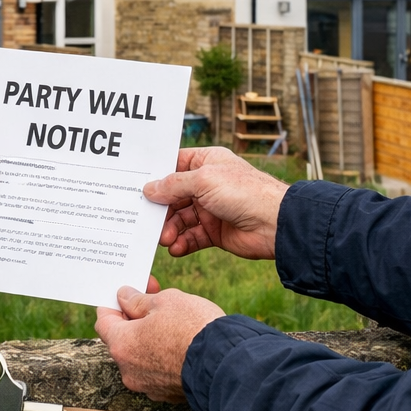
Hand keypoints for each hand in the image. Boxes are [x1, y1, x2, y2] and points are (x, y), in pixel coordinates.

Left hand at [94, 285, 224, 402]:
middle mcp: (129, 370)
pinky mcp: (168, 393)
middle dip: (135, 318)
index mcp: (122, 345)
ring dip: (150, 338)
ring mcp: (148, 385)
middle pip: (122, 339)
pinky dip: (164, 356)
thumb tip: (124, 297)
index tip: (128, 293)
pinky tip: (182, 342)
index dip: (114, 303)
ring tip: (173, 320)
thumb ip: (138, 300)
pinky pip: (158, 370)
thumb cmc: (194, 329)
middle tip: (154, 299)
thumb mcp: (165, 301)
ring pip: (141, 356)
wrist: (227, 364)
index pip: (103, 321)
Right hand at [144, 146, 288, 259]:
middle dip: (159, 210)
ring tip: (165, 239)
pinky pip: (190, 237)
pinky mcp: (214, 231)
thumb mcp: (203, 181)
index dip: (155, 176)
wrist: (275, 224)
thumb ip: (173, 185)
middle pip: (172, 196)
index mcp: (206, 162)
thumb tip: (149, 189)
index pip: (173, 166)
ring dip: (169, 229)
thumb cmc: (245, 192)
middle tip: (147, 221)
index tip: (135, 187)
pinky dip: (181, 243)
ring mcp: (210, 209)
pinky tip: (176, 248)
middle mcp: (206, 184)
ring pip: (179, 219)